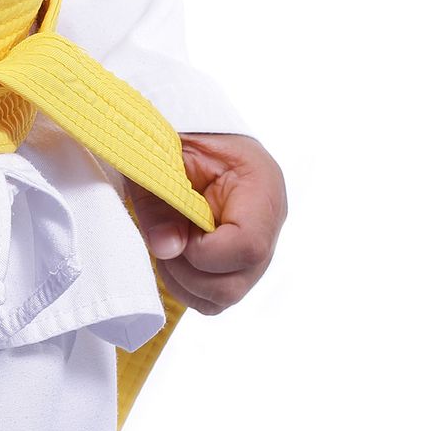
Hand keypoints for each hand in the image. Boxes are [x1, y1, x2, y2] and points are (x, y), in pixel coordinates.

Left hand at [125, 133, 286, 314]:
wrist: (192, 133)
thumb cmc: (182, 138)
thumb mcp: (164, 160)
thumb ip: (161, 204)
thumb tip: (167, 249)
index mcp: (261, 188)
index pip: (248, 245)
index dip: (205, 252)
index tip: (179, 232)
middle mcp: (269, 223)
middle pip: (237, 283)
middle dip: (189, 272)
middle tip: (166, 239)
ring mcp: (258, 247)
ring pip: (226, 297)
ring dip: (185, 282)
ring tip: (168, 245)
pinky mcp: (240, 262)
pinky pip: (217, 298)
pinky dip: (188, 287)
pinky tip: (175, 258)